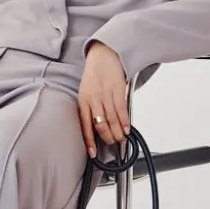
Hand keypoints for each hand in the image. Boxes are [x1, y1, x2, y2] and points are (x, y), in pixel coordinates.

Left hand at [78, 41, 129, 156]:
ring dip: (117, 132)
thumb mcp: (87, 91)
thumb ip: (91, 108)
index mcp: (83, 100)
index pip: (84, 125)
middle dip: (107, 137)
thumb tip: (98, 127)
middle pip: (99, 124)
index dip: (89, 141)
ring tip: (121, 139)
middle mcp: (92, 98)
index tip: (92, 153)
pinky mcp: (117, 89)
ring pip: (111, 119)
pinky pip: (120, 109)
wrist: (104, 54)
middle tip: (113, 144)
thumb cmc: (95, 75)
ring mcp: (104, 94)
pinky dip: (124, 121)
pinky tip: (126, 129)